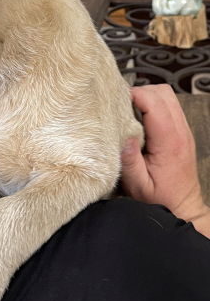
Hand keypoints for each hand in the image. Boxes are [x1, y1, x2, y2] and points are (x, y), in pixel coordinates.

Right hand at [120, 84, 209, 237]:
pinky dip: (152, 105)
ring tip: (127, 110)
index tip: (115, 101)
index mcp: (170, 142)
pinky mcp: (181, 133)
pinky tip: (137, 118)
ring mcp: (183, 131)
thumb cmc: (160, 199)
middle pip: (163, 93)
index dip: (134, 95)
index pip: (155, 104)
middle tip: (119, 104)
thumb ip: (130, 162)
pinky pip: (168, 106)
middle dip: (139, 92)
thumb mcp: (139, 186)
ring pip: (167, 96)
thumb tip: (123, 137)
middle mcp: (181, 132)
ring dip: (146, 97)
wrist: (184, 208)